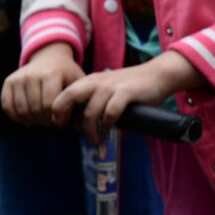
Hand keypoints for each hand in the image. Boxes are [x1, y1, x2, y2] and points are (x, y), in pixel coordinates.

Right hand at [1, 43, 82, 126]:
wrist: (49, 56)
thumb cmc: (67, 74)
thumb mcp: (78, 81)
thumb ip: (79, 100)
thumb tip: (80, 123)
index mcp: (52, 73)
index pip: (50, 105)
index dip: (56, 119)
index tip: (62, 122)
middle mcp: (33, 74)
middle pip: (35, 109)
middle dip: (45, 121)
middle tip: (52, 123)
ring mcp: (19, 77)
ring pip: (21, 110)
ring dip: (32, 121)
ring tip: (42, 120)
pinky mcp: (9, 81)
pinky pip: (7, 106)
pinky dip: (17, 117)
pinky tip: (28, 119)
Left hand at [52, 54, 198, 143]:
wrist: (157, 75)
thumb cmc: (131, 87)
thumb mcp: (107, 89)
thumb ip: (92, 101)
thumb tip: (77, 125)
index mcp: (90, 81)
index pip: (63, 93)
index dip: (57, 111)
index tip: (62, 125)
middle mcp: (97, 82)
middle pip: (70, 97)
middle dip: (65, 116)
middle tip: (71, 130)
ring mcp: (111, 87)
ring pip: (90, 112)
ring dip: (90, 130)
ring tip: (95, 139)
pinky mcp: (126, 93)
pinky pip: (110, 112)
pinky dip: (108, 123)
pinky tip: (110, 127)